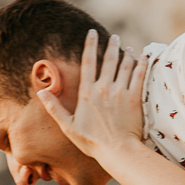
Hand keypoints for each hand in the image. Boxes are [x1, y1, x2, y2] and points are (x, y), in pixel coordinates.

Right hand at [37, 31, 147, 159]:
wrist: (117, 151)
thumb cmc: (92, 142)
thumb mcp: (68, 126)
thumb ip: (54, 108)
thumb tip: (41, 93)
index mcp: (87, 93)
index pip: (88, 62)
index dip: (90, 45)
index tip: (92, 33)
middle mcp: (104, 89)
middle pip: (109, 60)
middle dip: (111, 45)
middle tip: (115, 36)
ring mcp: (121, 92)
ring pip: (125, 66)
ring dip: (127, 54)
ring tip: (129, 48)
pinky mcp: (135, 99)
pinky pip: (139, 76)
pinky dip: (141, 64)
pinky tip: (143, 57)